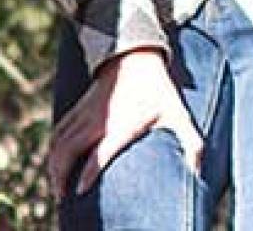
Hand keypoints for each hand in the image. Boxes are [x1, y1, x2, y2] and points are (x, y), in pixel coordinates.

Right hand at [47, 48, 203, 199]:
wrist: (137, 56)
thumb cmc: (159, 89)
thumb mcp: (178, 114)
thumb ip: (191, 143)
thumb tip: (198, 170)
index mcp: (120, 126)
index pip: (98, 155)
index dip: (86, 174)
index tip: (79, 192)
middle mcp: (98, 121)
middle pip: (67, 150)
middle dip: (60, 176)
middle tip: (63, 197)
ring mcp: (85, 113)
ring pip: (59, 142)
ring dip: (53, 165)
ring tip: (57, 185)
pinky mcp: (79, 107)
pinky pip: (58, 130)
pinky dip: (53, 148)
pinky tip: (55, 160)